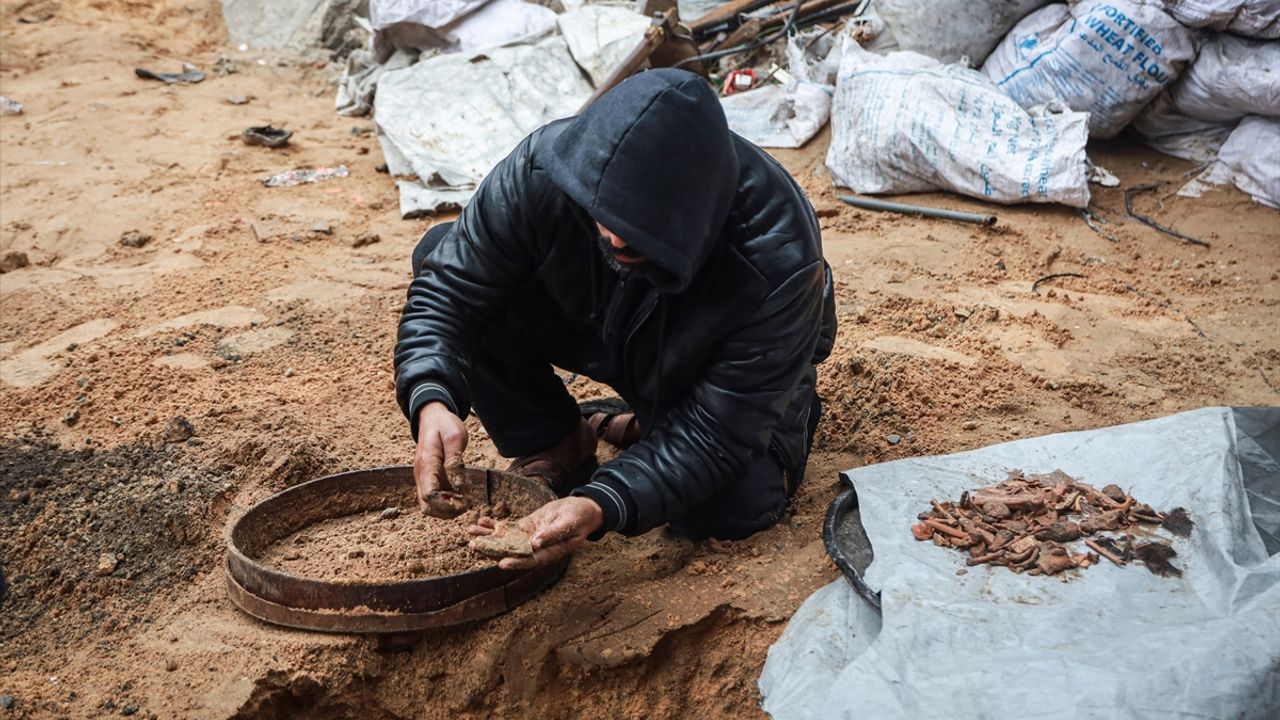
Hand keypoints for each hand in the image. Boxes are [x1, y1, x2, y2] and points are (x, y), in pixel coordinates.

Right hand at [413, 401, 467, 511]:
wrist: (432, 418)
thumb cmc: (444, 426)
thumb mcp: (455, 436)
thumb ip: (455, 460)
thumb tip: (457, 483)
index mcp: (427, 464)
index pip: (429, 495)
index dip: (446, 504)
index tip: (464, 500)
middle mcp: (421, 475)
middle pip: (427, 507)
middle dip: (447, 512)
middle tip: (466, 504)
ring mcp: (423, 478)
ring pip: (429, 506)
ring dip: (447, 509)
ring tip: (465, 501)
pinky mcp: (428, 479)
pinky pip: (433, 499)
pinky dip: (446, 503)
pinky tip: (460, 495)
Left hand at [468, 497, 602, 569]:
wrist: (582, 509)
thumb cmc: (580, 518)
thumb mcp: (570, 524)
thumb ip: (554, 533)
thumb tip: (536, 542)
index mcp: (550, 552)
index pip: (530, 560)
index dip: (516, 562)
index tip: (502, 563)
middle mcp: (536, 548)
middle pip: (512, 551)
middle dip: (492, 549)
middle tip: (474, 546)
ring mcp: (530, 538)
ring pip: (506, 540)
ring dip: (489, 536)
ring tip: (470, 532)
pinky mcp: (526, 527)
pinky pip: (508, 528)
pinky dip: (495, 525)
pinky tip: (482, 522)